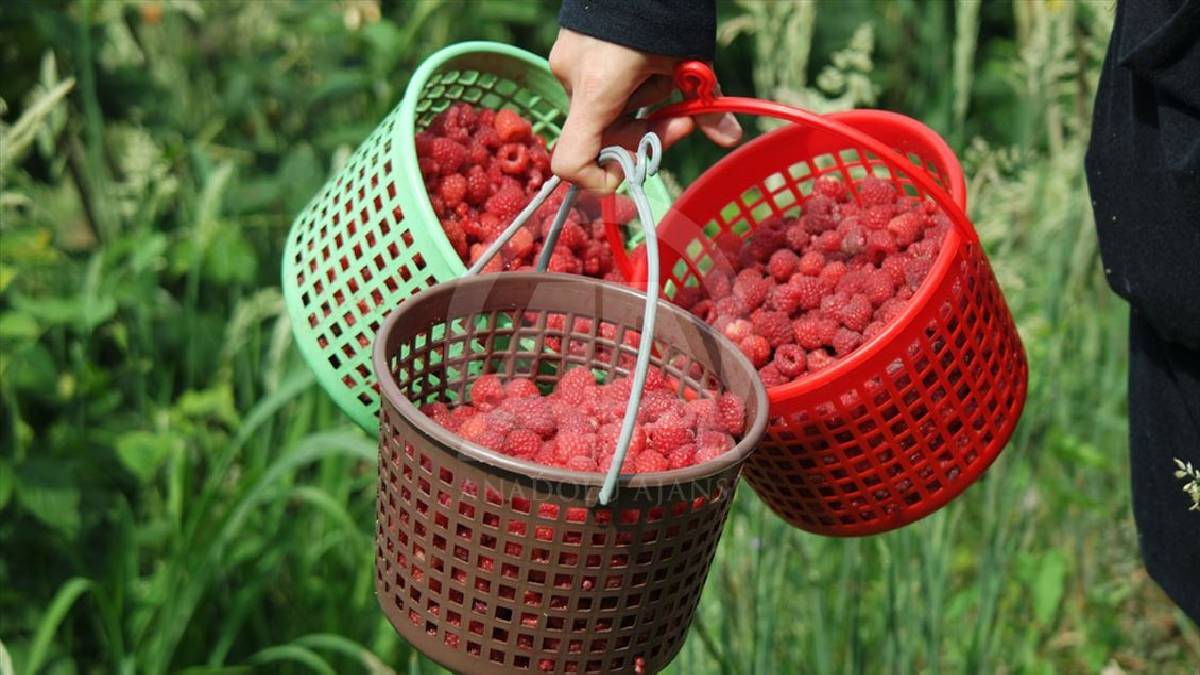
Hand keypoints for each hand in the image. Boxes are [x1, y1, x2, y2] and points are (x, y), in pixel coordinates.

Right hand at [548, 29, 741, 192]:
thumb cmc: (666, 11)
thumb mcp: (690, 62)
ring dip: (638, 106)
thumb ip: (704, 107)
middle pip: (601, 138)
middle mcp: (572, 80)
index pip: (572, 162)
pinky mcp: (570, 48)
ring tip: (664, 72)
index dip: (602, 178)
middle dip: (644, 133)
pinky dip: (624, 87)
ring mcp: (567, 63)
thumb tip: (730, 138)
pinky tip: (646, 61)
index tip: (638, 161)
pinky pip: (597, 86)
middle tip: (682, 115)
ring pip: (602, 111)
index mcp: (598, 91)